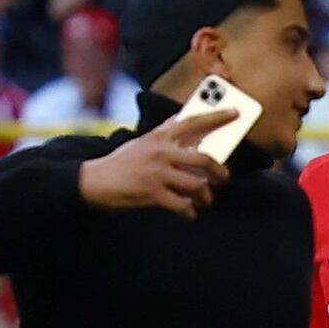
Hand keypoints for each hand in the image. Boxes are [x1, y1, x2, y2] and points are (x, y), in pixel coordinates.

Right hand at [77, 111, 234, 219]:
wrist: (93, 181)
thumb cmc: (121, 163)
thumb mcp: (142, 142)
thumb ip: (164, 135)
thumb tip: (185, 123)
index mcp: (159, 136)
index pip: (192, 122)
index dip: (216, 117)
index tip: (235, 113)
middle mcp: (160, 152)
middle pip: (204, 159)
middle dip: (219, 172)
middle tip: (222, 178)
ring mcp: (157, 173)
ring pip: (197, 184)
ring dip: (205, 195)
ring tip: (203, 200)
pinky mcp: (152, 194)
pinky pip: (182, 205)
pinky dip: (189, 212)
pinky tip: (188, 214)